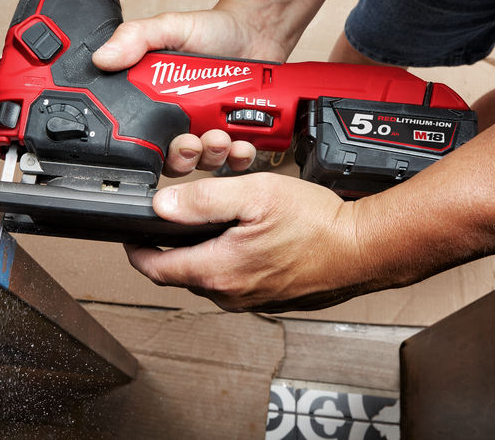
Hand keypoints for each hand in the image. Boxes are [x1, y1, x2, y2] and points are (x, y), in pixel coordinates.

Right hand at [93, 9, 283, 174]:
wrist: (254, 30)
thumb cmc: (211, 31)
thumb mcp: (169, 27)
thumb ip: (136, 38)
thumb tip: (101, 57)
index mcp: (159, 105)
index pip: (145, 141)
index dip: (149, 152)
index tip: (160, 145)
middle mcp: (183, 123)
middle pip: (175, 160)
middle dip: (183, 158)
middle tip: (192, 142)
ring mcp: (211, 131)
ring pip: (206, 162)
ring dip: (212, 157)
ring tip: (220, 138)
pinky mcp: (239, 134)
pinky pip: (237, 158)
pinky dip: (240, 157)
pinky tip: (242, 143)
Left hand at [125, 173, 368, 312]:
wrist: (363, 249)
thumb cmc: (318, 224)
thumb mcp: (255, 195)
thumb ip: (203, 199)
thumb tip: (162, 206)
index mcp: (217, 271)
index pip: (154, 268)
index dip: (136, 246)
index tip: (131, 231)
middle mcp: (229, 294)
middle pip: (180, 270)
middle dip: (175, 241)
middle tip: (182, 211)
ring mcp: (250, 300)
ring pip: (209, 272)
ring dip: (205, 247)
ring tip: (221, 217)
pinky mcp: (268, 298)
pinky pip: (234, 278)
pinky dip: (231, 256)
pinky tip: (248, 233)